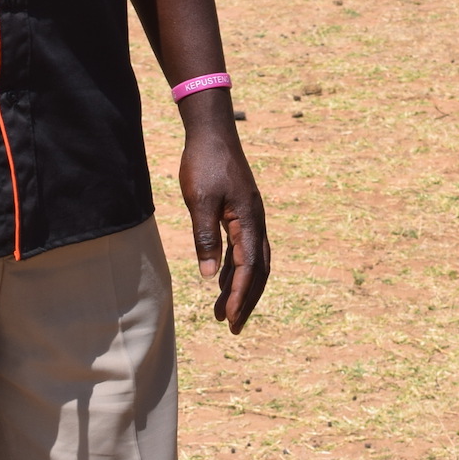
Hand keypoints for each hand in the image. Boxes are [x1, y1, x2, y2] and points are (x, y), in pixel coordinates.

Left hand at [178, 94, 268, 331]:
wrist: (212, 131)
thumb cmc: (204, 164)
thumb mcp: (199, 202)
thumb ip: (205, 238)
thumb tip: (209, 277)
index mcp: (249, 221)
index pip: (248, 267)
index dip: (240, 295)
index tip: (230, 319)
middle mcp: (257, 222)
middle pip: (259, 270)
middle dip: (247, 300)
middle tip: (232, 327)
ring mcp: (252, 217)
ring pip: (254, 261)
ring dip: (241, 287)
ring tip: (222, 312)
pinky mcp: (243, 212)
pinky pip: (245, 249)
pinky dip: (236, 269)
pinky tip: (220, 280)